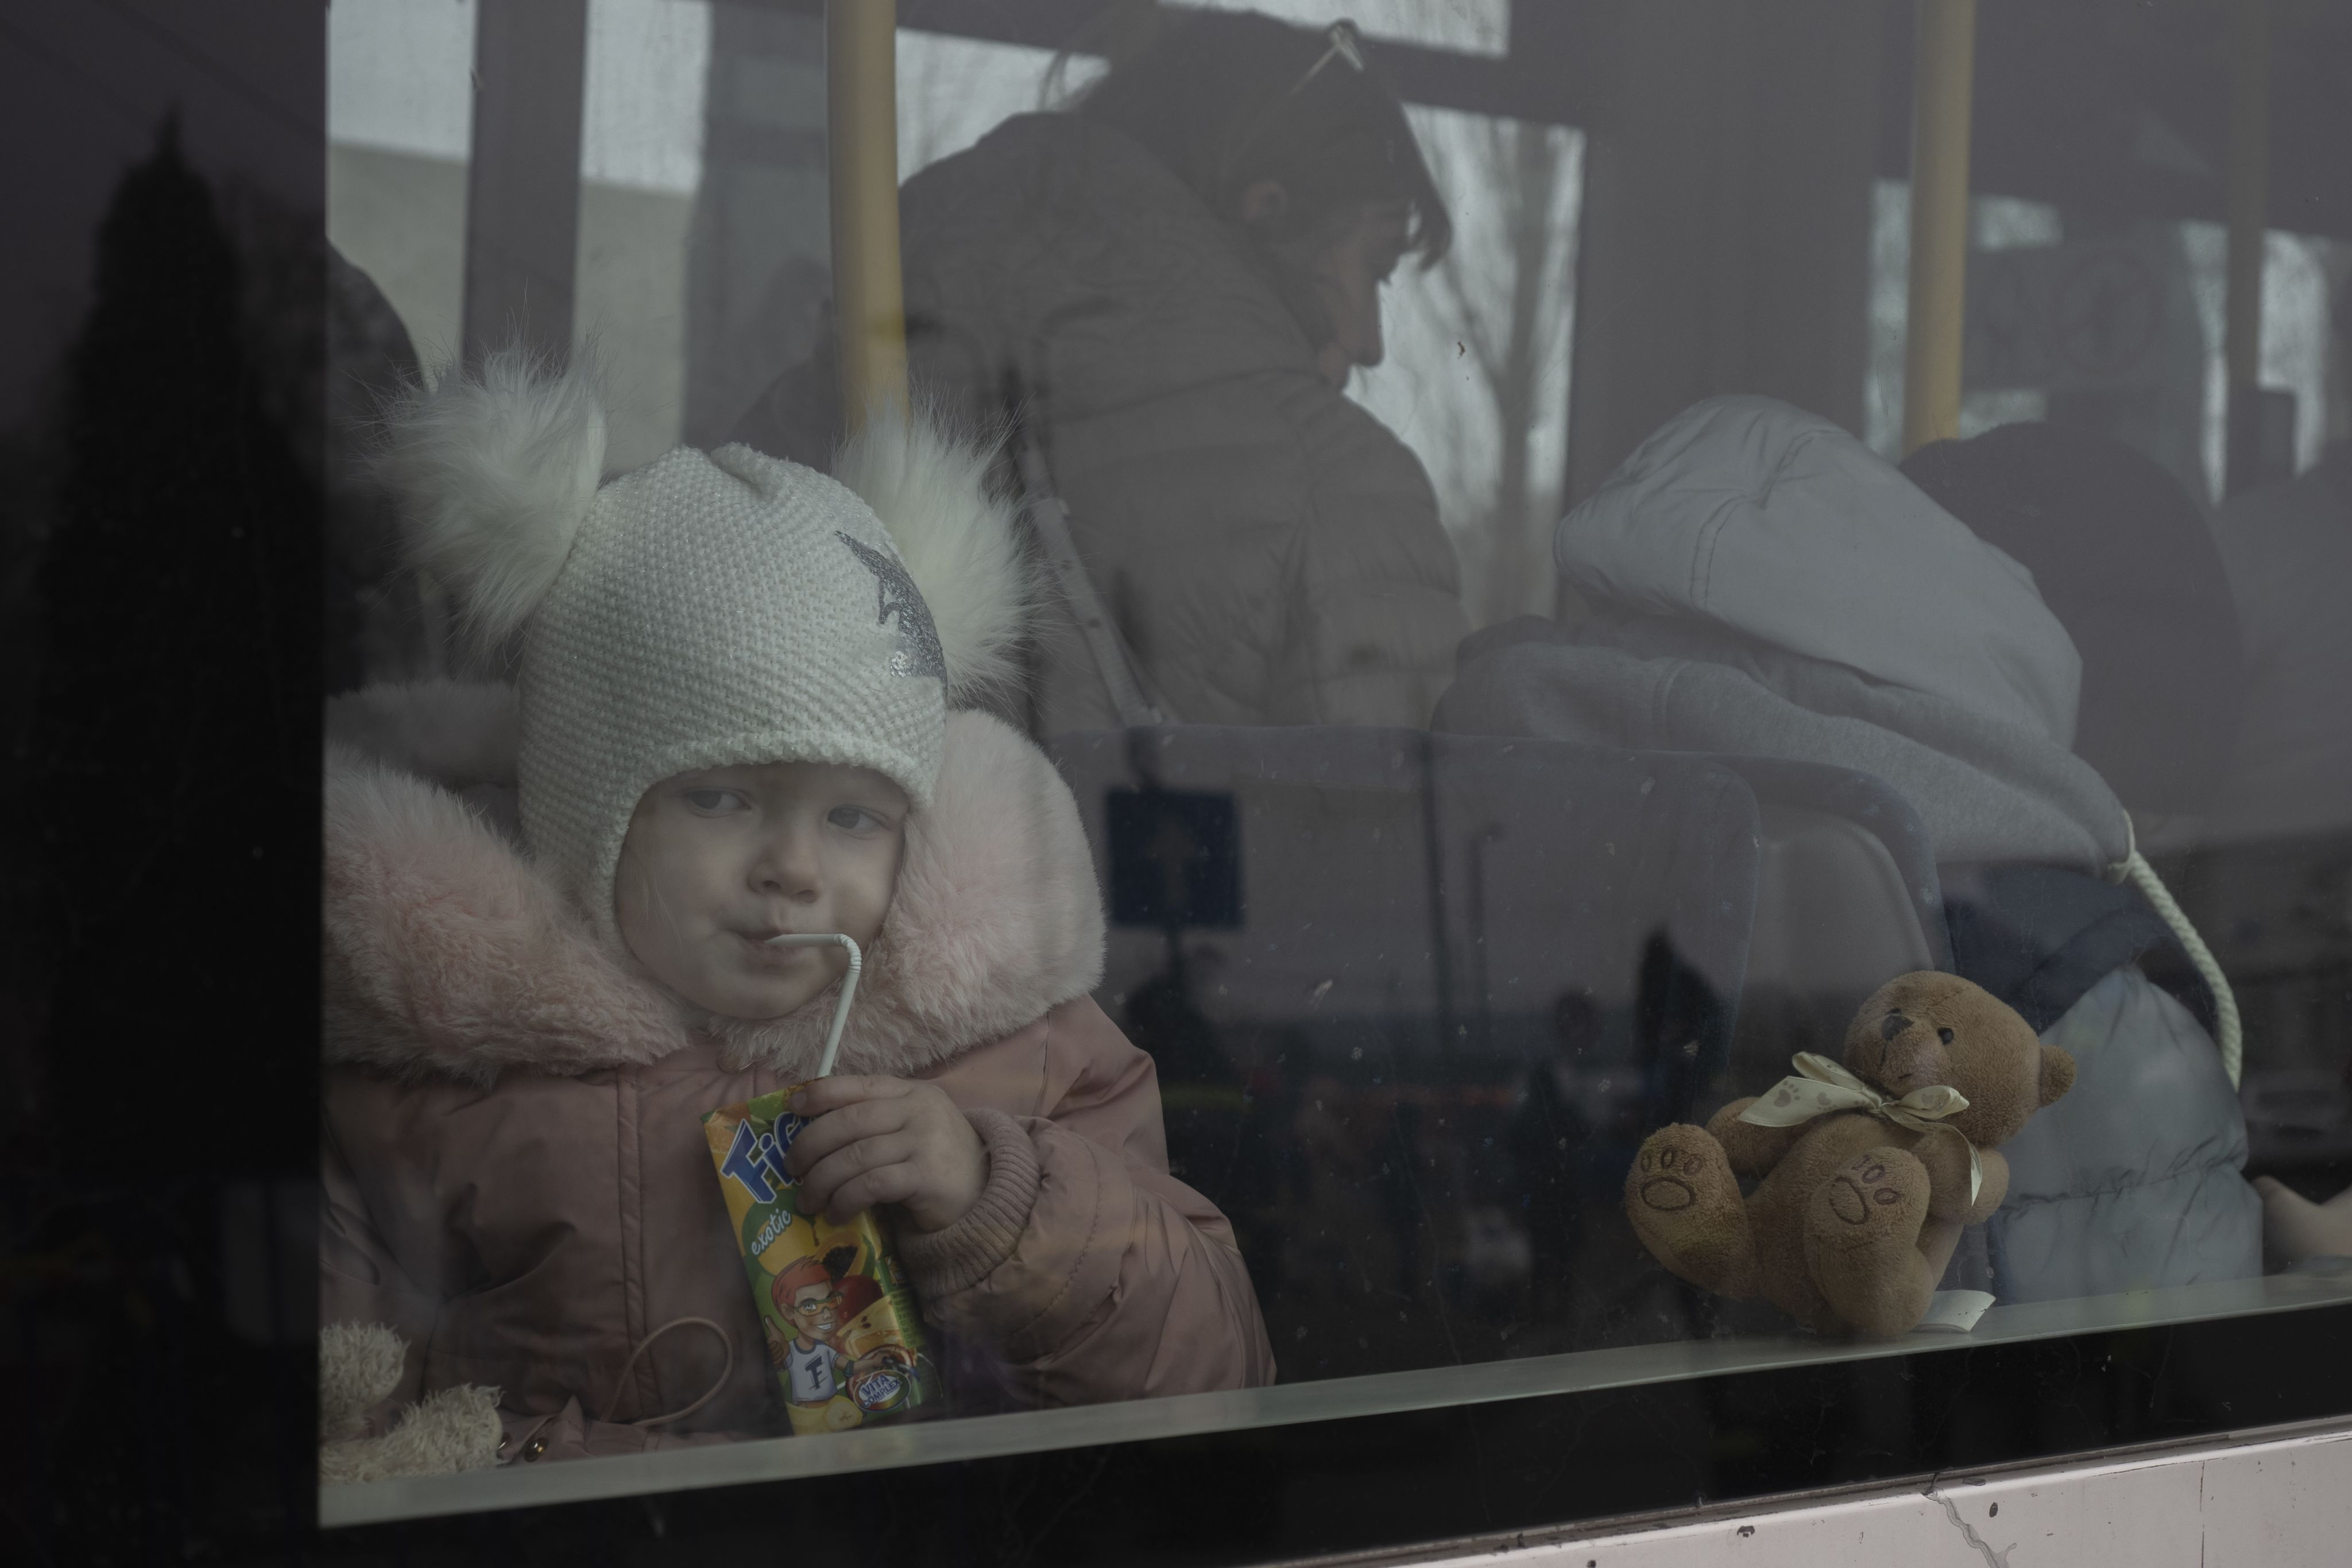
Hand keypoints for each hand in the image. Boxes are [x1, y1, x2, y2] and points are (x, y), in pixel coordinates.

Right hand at [762, 1317, 787, 1368]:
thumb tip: (767, 1317)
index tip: (775, 1341)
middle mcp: (765, 1353)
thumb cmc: (779, 1338)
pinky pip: (776, 1363)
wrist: (785, 1345)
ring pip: (774, 1359)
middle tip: (778, 1345)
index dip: (772, 1346)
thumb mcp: (775, 1331)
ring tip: (780, 1349)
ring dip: (779, 1353)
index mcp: (763, 1346)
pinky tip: (781, 1355)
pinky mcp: (772, 1363)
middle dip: (776, 1349)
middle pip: (770, 1354)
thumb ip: (770, 1325)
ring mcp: (769, 1359)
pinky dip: (780, 1359)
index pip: (767, 1349)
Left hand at [785, 1076, 986, 1233]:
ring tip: (808, 1200)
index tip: (791, 1109)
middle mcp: (918, 1110)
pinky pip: (871, 1185)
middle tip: (792, 1169)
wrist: (987, 1194)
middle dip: (811, 1146)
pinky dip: (846, 1200)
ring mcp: (925, 1141)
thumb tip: (812, 1133)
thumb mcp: (912, 1128)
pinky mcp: (927, 1176)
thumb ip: (875, 1122)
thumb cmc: (938, 1162)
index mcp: (911, 1092)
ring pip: (855, 1157)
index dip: (819, 1095)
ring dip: (822, 1181)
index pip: (857, 1085)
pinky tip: (837, 1213)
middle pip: (849, 1122)